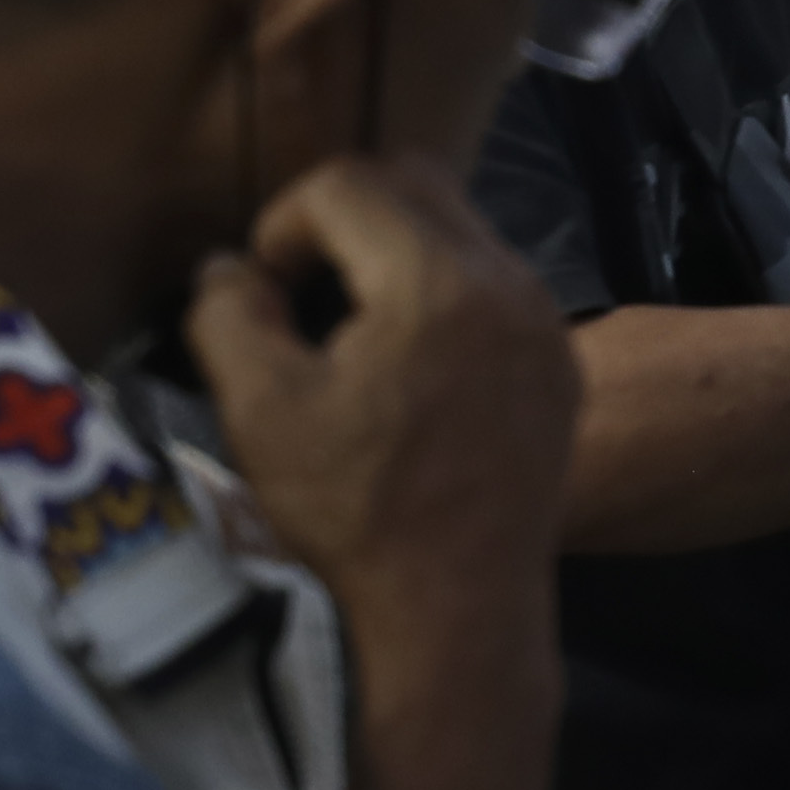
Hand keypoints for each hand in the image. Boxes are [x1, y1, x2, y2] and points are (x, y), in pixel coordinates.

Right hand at [183, 159, 578, 637]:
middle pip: (416, 181)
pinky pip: (495, 284)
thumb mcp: (260, 410)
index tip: (265, 292)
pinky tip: (411, 369)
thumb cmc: (356, 512)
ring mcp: (545, 321)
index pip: (347, 182)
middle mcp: (508, 281)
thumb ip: (229, 314)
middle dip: (344, 218)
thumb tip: (231, 268)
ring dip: (397, 253)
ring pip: (461, 229)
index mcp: (435, 281)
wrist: (460, 608)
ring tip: (355, 334)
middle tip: (305, 291)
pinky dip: (445, 295)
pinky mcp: (560, 362)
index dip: (284, 223)